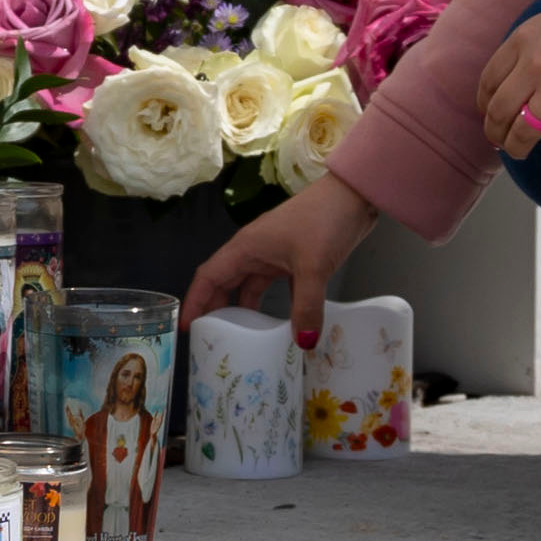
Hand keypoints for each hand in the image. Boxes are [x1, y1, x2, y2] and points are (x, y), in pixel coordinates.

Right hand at [181, 173, 381, 346]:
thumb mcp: (313, 267)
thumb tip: (303, 344)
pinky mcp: (294, 258)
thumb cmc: (324, 221)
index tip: (187, 328)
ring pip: (250, 285)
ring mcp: (274, 254)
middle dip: (215, 310)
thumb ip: (306, 307)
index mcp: (246, 248)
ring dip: (243, 309)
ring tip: (239, 339)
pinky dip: (272, 305)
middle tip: (211, 341)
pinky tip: (278, 326)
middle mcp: (254, 251)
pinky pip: (274, 285)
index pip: (209, 277)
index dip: (195, 302)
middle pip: (225, 283)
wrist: (354, 196)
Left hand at [477, 0, 540, 188]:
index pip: (489, 82)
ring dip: (516, 148)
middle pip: (500, 111)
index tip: (489, 114)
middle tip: (500, 140)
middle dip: (496, 131)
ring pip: (524, 133)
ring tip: (520, 152)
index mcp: (523, 41)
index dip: (485, 104)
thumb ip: (528, 49)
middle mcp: (536, 67)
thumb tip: (514, 82)